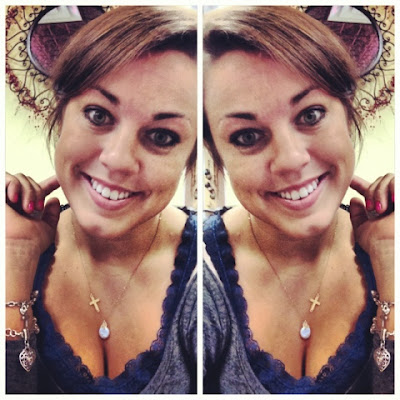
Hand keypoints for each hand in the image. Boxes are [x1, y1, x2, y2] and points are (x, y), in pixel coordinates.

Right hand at [6, 172, 60, 252]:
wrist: (18, 247)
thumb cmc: (31, 242)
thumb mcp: (47, 227)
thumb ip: (52, 214)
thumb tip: (55, 199)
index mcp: (25, 207)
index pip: (37, 190)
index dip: (50, 183)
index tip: (59, 180)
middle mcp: (14, 201)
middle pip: (29, 180)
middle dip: (38, 191)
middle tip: (38, 208)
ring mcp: (5, 198)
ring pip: (20, 178)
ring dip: (29, 191)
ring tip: (28, 208)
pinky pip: (7, 177)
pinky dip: (14, 185)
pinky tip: (15, 200)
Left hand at [349, 174, 393, 295]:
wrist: (387, 247)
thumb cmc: (376, 242)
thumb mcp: (361, 227)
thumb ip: (357, 214)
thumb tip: (354, 200)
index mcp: (383, 207)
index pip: (371, 189)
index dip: (359, 183)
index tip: (349, 180)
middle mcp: (392, 202)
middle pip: (380, 180)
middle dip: (371, 191)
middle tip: (371, 208)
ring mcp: (398, 199)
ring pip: (387, 178)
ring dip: (379, 192)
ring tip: (379, 209)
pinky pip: (396, 180)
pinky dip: (390, 189)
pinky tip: (390, 203)